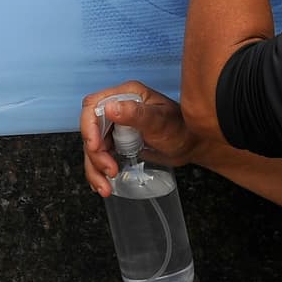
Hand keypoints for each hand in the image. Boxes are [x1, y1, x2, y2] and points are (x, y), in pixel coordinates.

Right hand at [81, 81, 203, 197]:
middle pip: (91, 130)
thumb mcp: (159, 121)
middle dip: (95, 154)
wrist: (191, 144)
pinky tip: (103, 184)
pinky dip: (98, 172)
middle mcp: (118, 108)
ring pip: (93, 147)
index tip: (96, 147)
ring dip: (95, 168)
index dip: (89, 127)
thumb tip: (110, 107)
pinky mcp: (117, 141)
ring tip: (106, 186)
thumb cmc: (181, 128)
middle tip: (109, 170)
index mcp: (126, 95)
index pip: (93, 106)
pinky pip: (100, 156)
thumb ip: (136, 114)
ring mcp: (116, 126)